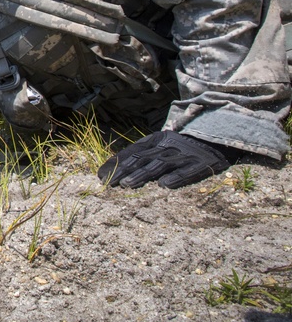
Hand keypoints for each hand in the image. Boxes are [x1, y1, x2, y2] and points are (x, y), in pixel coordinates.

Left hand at [97, 131, 229, 189]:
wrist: (222, 136)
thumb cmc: (186, 146)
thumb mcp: (165, 144)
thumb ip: (145, 154)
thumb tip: (119, 169)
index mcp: (158, 139)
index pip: (132, 151)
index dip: (116, 163)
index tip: (100, 175)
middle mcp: (169, 146)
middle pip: (142, 159)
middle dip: (123, 171)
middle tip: (108, 183)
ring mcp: (185, 154)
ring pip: (160, 164)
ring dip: (143, 175)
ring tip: (127, 185)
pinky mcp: (204, 164)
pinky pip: (189, 171)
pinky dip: (177, 177)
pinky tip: (165, 185)